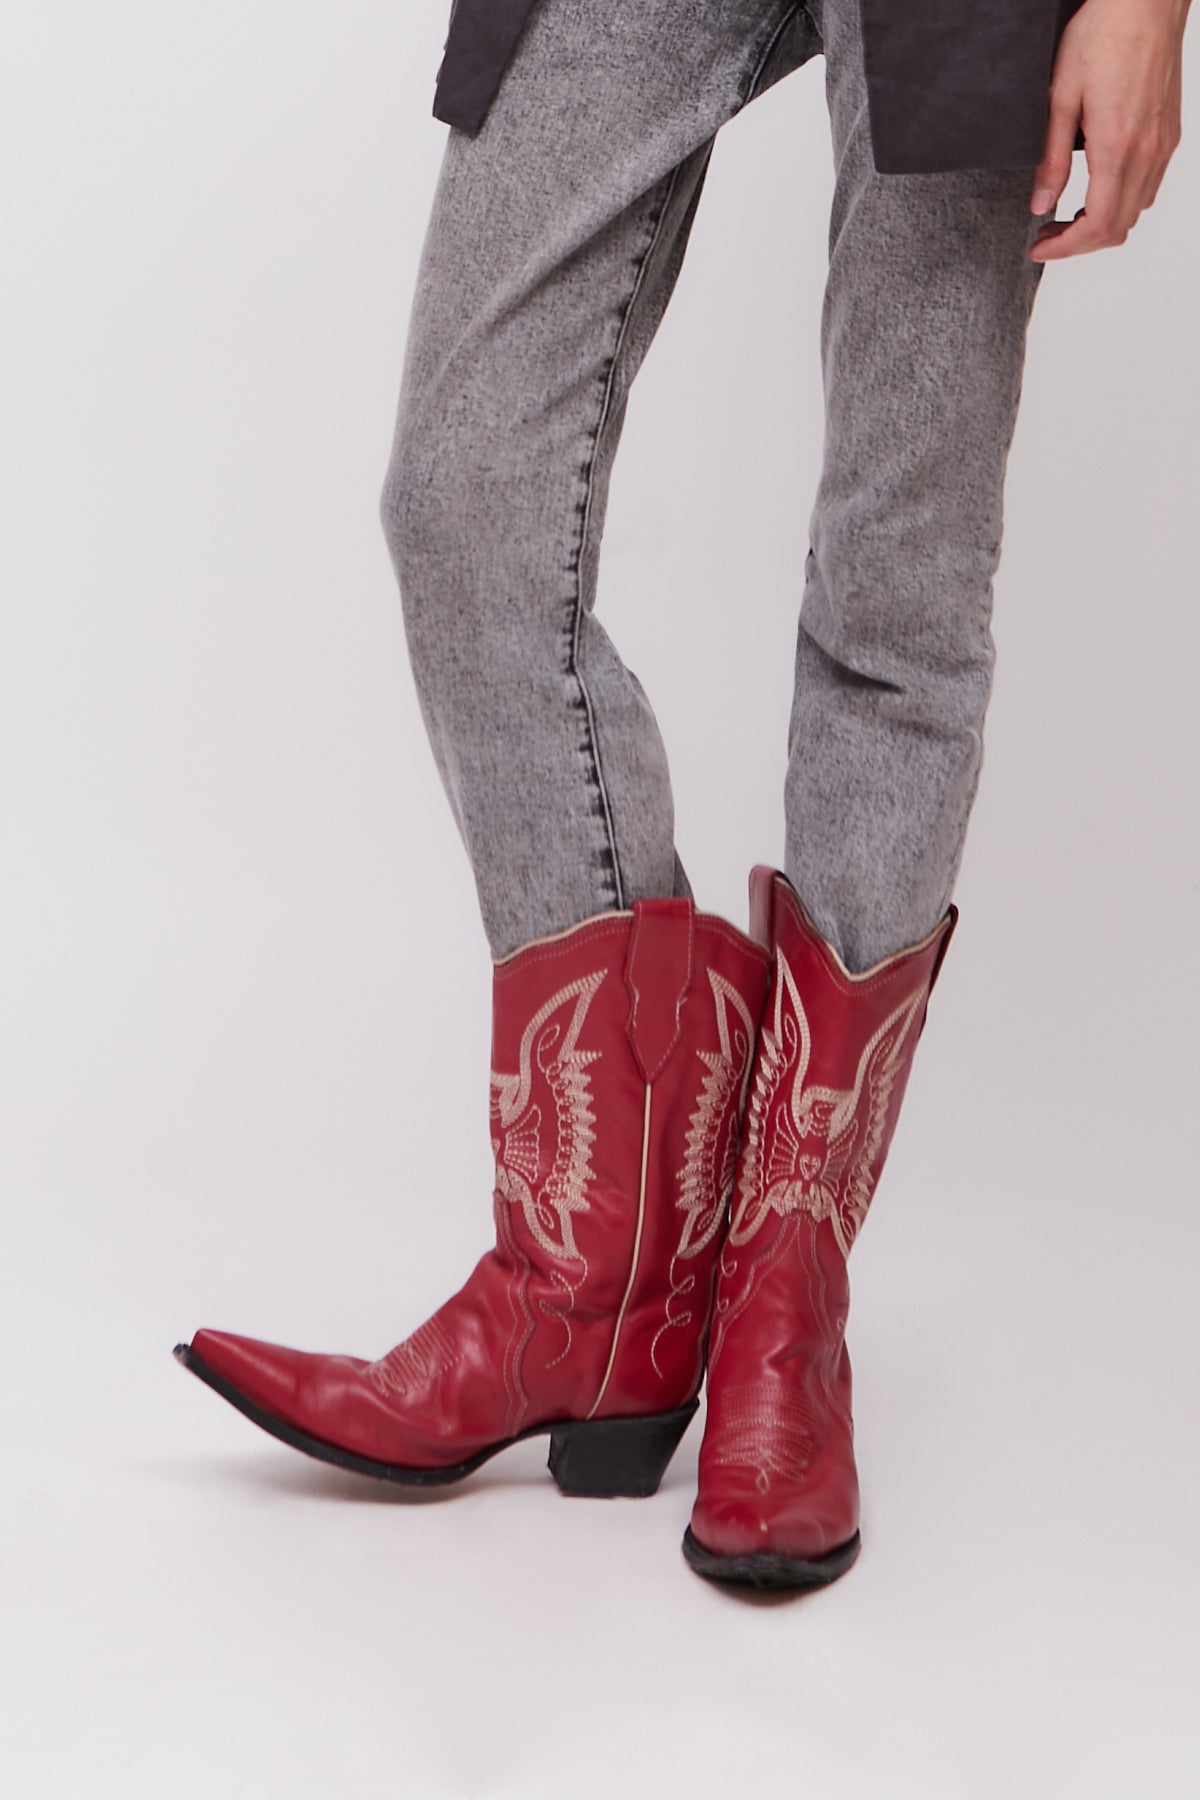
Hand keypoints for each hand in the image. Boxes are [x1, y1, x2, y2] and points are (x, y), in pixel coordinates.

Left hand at [1029, 0, 1189, 259]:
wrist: (1147, 0)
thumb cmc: (1103, 34)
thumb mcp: (1060, 97)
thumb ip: (1051, 158)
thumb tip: (1040, 204)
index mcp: (1118, 147)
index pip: (1098, 226)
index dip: (1065, 248)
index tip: (1038, 248)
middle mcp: (1148, 152)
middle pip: (1119, 228)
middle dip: (1079, 243)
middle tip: (1046, 234)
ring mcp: (1164, 144)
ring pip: (1136, 211)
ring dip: (1101, 225)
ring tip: (1066, 215)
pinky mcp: (1170, 133)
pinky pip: (1149, 187)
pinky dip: (1122, 202)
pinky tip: (1097, 189)